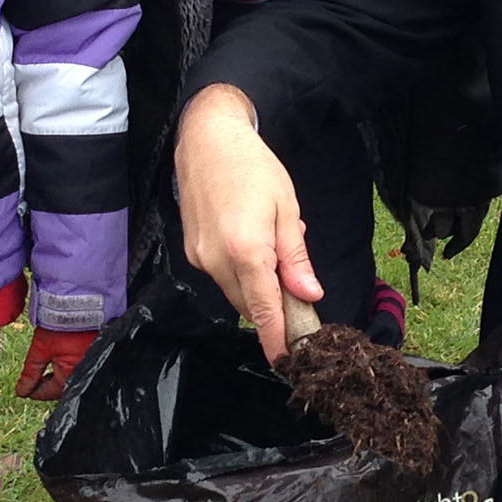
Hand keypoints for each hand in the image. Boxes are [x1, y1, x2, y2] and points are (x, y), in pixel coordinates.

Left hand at [15, 326, 94, 400]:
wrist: (81, 302)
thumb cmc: (61, 324)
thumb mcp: (39, 350)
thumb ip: (31, 373)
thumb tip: (22, 391)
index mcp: (70, 377)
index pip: (49, 393)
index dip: (33, 391)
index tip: (24, 389)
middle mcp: (84, 373)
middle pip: (62, 386)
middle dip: (47, 382)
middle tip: (34, 377)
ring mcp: (92, 362)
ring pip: (71, 375)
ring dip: (58, 372)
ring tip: (48, 362)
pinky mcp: (97, 351)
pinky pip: (81, 364)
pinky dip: (70, 362)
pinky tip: (63, 355)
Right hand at [174, 85, 320, 360]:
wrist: (206, 139)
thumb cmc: (253, 167)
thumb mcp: (287, 208)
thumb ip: (296, 258)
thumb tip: (309, 295)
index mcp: (246, 251)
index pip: (265, 310)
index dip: (277, 339)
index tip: (289, 362)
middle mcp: (217, 260)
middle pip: (250, 305)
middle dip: (273, 310)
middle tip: (299, 299)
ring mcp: (200, 257)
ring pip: (235, 292)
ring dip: (257, 289)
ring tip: (275, 257)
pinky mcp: (191, 251)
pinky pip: (221, 276)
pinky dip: (241, 274)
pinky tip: (253, 247)